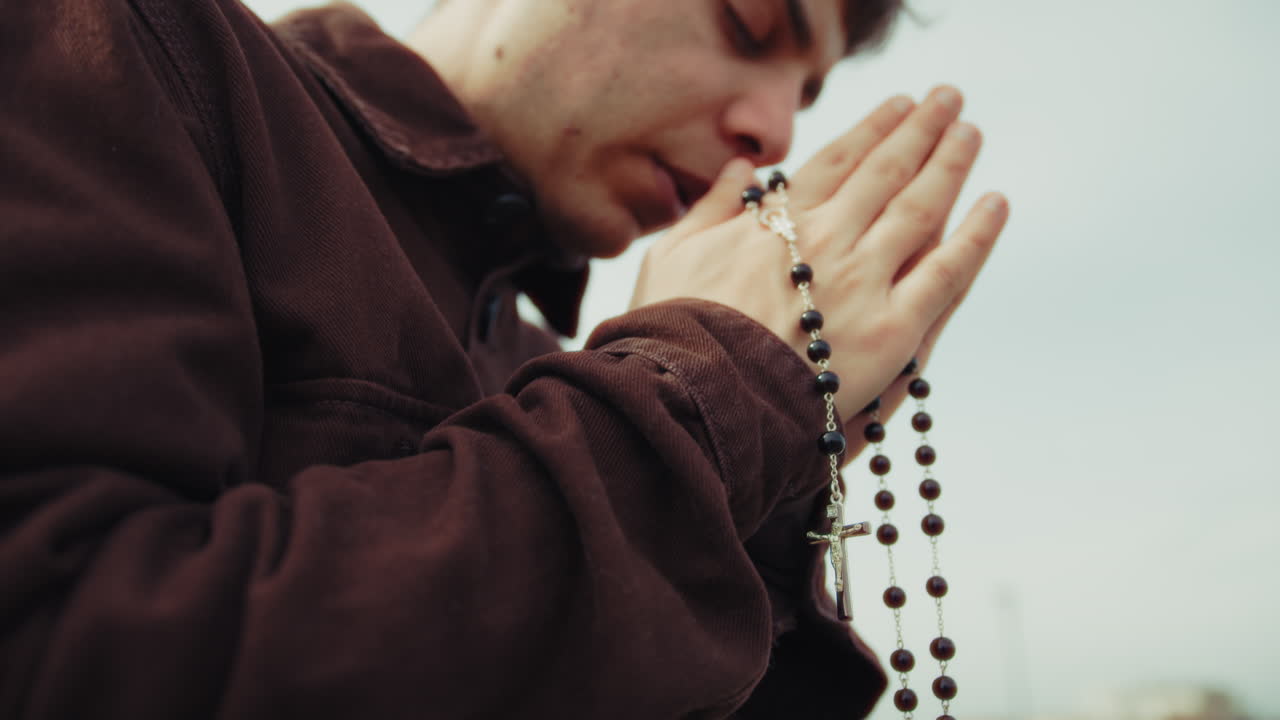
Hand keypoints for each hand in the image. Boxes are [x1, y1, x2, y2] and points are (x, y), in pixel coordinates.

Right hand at [631, 86, 1007, 436]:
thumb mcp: (670, 256)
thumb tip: (742, 169)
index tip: (901, 104)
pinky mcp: (892, 334)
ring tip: (971, 133)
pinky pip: (946, 274)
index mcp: (776, 223)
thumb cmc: (670, 337)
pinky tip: (996, 204)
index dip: (873, 127)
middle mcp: (827, 240)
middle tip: (948, 100)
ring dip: (950, 163)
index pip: (837, 160)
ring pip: (920, 209)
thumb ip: (710, 208)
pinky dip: (976, 235)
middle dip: (921, 129)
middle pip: (885, 172)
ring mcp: (863, 283)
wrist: (694, 406)